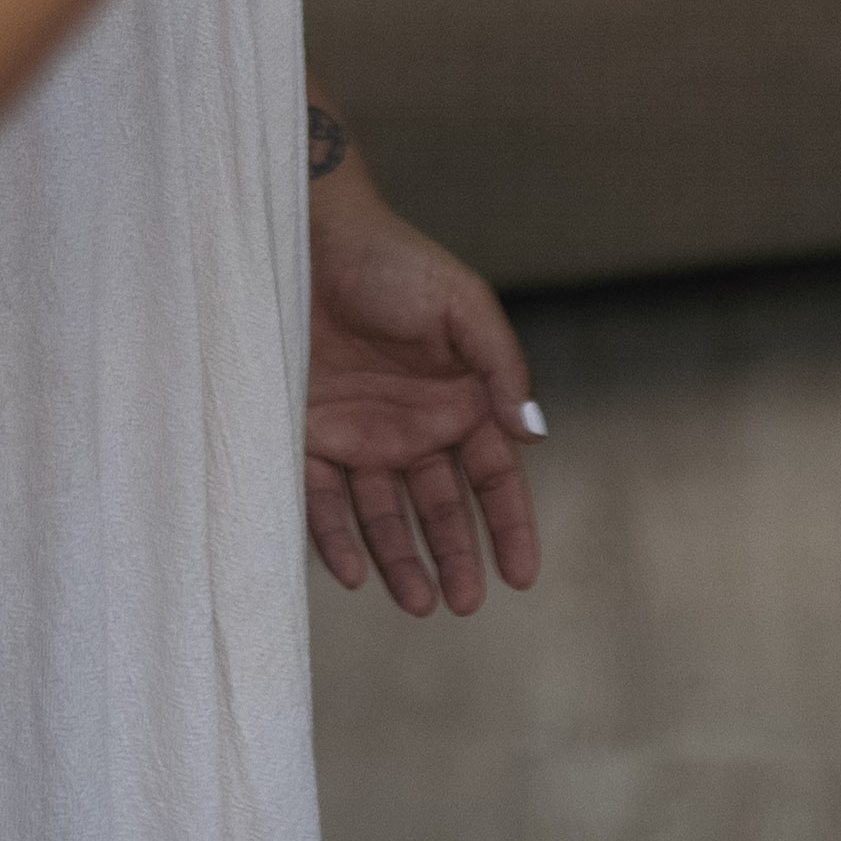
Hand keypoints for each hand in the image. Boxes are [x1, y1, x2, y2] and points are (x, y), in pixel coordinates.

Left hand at [305, 131, 539, 615]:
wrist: (305, 237)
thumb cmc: (392, 262)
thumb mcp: (461, 305)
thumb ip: (500, 366)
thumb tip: (535, 433)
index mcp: (460, 400)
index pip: (494, 478)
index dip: (510, 526)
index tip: (521, 576)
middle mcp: (414, 428)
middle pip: (441, 509)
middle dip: (456, 557)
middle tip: (463, 603)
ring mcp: (361, 436)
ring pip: (386, 517)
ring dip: (402, 561)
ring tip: (418, 602)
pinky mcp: (309, 438)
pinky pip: (324, 502)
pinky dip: (338, 539)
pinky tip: (354, 571)